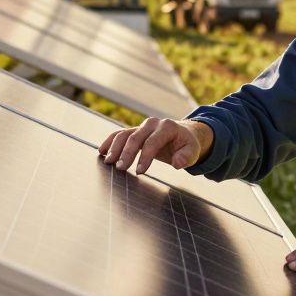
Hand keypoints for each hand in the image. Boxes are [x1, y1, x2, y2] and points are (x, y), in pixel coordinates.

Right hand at [98, 117, 212, 173]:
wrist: (183, 134)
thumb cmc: (187, 145)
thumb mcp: (193, 151)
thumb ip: (186, 157)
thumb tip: (177, 163)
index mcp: (168, 127)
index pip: (153, 142)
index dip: (145, 157)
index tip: (140, 172)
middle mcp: (153, 124)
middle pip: (135, 137)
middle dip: (127, 153)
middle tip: (120, 168)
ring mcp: (142, 126)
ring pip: (124, 134)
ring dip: (114, 148)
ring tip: (108, 161)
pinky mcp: (135, 131)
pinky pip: (119, 134)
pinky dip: (110, 142)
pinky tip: (102, 151)